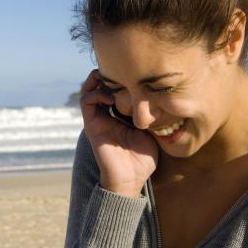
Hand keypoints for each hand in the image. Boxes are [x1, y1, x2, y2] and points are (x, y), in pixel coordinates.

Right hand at [79, 69, 158, 197]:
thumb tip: (161, 96)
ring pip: (90, 90)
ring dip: (99, 80)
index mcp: (121, 116)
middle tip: (121, 68)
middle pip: (101, 86)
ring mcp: (98, 119)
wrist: (130, 179)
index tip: (135, 71)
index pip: (116, 90)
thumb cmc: (143, 159)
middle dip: (108, 74)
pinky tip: (111, 96)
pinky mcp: (92, 125)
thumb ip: (151, 114)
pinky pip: (86, 102)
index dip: (122, 78)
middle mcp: (107, 115)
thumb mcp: (151, 131)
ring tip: (113, 78)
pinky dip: (95, 93)